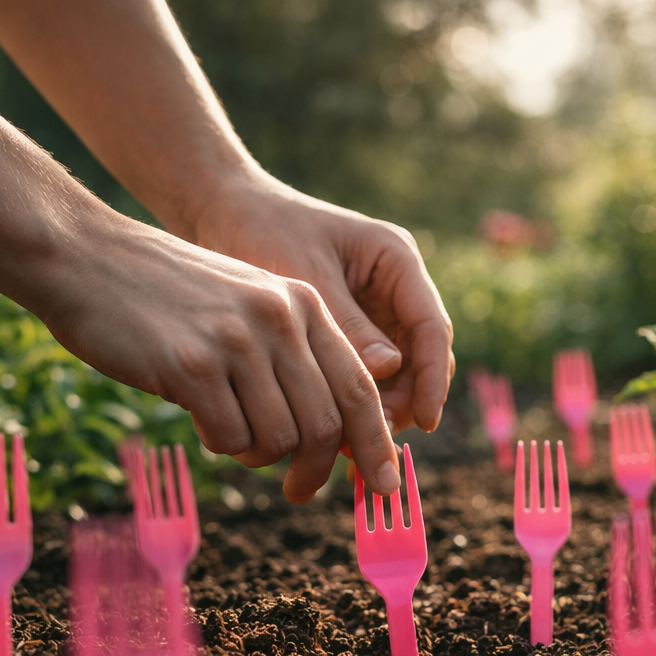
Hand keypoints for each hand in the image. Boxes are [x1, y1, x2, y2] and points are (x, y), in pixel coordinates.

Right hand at [37, 214, 399, 502]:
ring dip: (257, 453)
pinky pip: (229, 439)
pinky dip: (219, 443)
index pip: (361, 388)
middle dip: (317, 470)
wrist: (85, 257)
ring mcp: (238, 341)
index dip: (375, 444)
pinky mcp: (192, 366)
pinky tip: (196, 414)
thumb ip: (293, 356)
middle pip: (327, 425)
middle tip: (298, 492)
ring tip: (229, 429)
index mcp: (303, 303)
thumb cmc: (166, 294)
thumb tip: (333, 436)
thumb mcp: (248, 305)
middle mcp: (280, 318)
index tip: (383, 483)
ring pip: (280, 439)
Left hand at [179, 170, 454, 433]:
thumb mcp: (303, 274)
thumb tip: (388, 371)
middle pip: (422, 357)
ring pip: (398, 373)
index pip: (432, 327)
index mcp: (396, 260)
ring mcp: (375, 309)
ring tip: (345, 443)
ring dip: (380, 408)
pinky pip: (366, 373)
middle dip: (405, 401)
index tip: (425, 421)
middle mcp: (395, 287)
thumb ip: (347, 323)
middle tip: (372, 438)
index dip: (433, 379)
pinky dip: (353, 401)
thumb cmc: (261, 228)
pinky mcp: (351, 330)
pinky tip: (329, 429)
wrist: (222, 213)